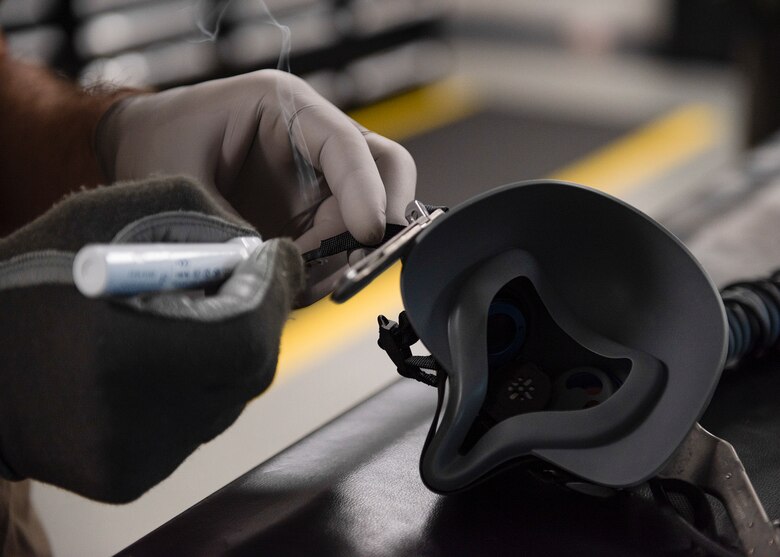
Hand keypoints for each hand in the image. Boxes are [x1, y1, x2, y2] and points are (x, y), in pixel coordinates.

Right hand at [0, 177, 303, 501]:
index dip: (272, 293)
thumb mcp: (113, 214)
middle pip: (249, 373)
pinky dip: (193, 390)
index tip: (275, 258)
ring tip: (179, 324)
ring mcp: (131, 461)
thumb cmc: (36, 275)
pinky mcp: (127, 480)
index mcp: (121, 353)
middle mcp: (131, 423)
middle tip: (239, 285)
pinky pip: (195, 428)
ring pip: (227, 400)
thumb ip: (206, 224)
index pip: (247, 338)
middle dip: (255, 319)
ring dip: (224, 356)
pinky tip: (154, 366)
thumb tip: (265, 257)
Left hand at [96, 69, 416, 304]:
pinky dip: (330, 270)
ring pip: (366, 215)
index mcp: (286, 108)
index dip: (365, 189)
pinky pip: (339, 244)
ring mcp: (316, 181)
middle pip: (383, 172)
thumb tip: (268, 273)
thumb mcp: (181, 179)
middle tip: (361, 261)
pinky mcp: (309, 216)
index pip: (346, 145)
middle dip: (380, 218)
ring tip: (305, 281)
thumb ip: (226, 226)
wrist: (136, 154)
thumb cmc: (157, 144)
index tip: (368, 233)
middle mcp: (313, 143)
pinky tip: (298, 283)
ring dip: (349, 255)